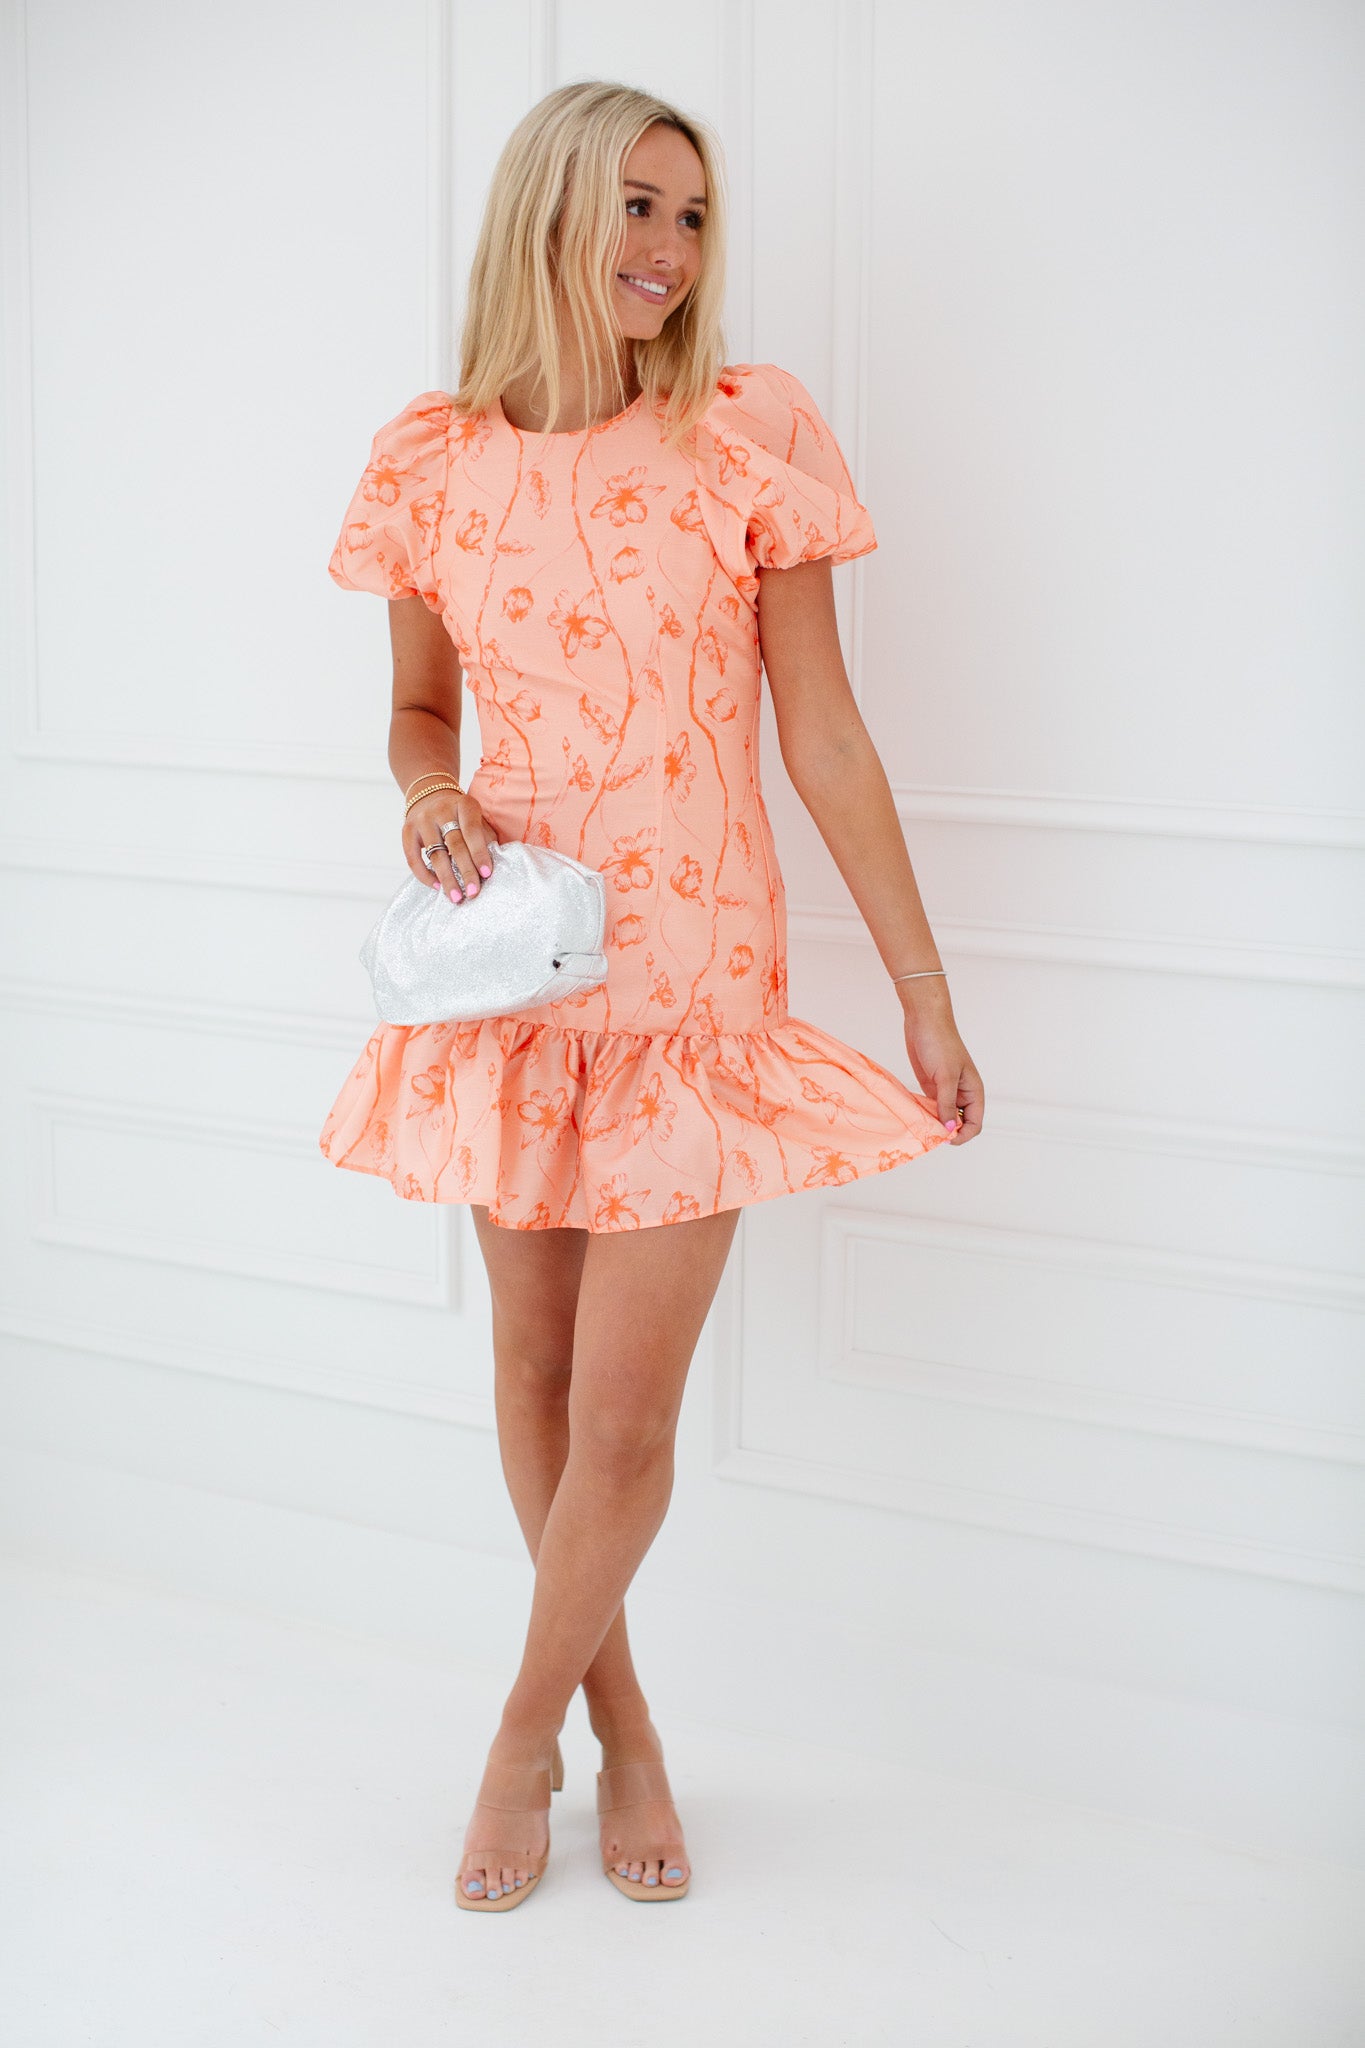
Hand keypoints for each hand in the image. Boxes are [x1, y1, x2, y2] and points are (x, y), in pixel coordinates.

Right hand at [405, 791, 496, 903]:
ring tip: (456, 897)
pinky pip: (413, 858)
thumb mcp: (476, 818)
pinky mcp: (407, 830)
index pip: (472, 831)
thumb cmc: (460, 815)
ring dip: (447, 879)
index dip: (479, 853)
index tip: (486, 874)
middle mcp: (441, 810)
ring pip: (435, 855)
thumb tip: (494, 863)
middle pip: (455, 845)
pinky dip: (425, 875)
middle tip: (473, 892)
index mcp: (464, 804)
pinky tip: (437, 886)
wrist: (428, 796)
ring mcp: (422, 820)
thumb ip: (485, 837)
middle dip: (465, 871)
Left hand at [898, 981, 982, 1143]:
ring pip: (944, 1117)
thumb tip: (950, 1129)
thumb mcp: (946, 1076)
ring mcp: (946, 1091)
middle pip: (960, 1124)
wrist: (924, 1022)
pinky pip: (931, 1108)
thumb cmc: (940, 1043)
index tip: (945, 1138)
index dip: (963, 1135)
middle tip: (930, 1133)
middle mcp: (962, 1094)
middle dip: (948, 1131)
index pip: (975, 1123)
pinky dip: (925, 1114)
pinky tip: (915, 1116)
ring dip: (935, 1124)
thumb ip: (948, 1104)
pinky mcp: (931, 1087)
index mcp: (973, 1091)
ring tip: (921, 1126)